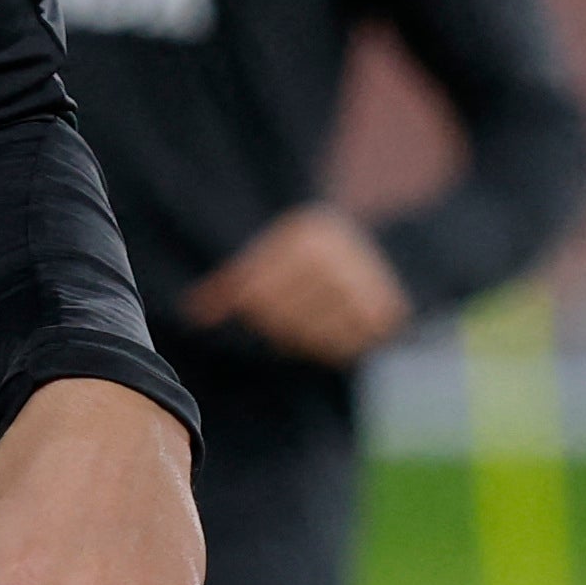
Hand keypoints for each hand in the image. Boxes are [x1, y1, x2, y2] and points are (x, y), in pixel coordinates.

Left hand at [184, 204, 413, 365]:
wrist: (394, 257)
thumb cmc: (313, 258)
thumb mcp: (273, 255)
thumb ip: (232, 282)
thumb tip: (191, 311)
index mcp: (304, 237)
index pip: (257, 291)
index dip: (252, 307)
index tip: (255, 306)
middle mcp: (335, 257)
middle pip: (283, 316)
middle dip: (279, 325)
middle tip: (287, 321)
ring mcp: (363, 284)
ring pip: (311, 335)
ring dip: (305, 338)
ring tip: (310, 321)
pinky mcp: (385, 312)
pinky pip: (343, 347)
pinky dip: (332, 347)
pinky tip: (332, 332)